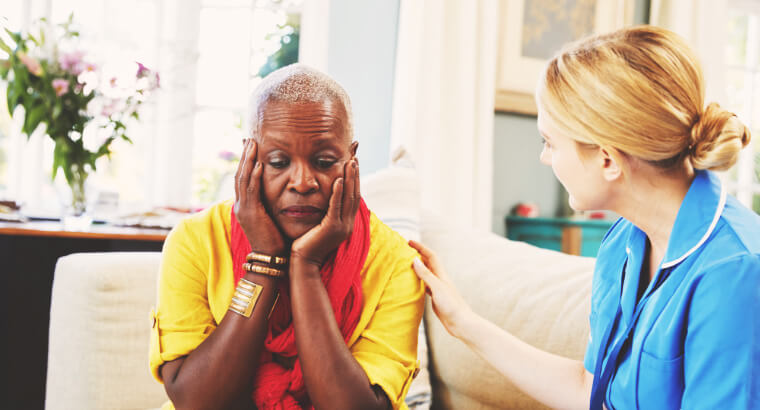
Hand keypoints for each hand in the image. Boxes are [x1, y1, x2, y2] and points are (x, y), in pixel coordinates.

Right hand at [233, 139, 285, 255]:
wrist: (270, 258)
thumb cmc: (275, 239)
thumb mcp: (271, 217)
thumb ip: (271, 204)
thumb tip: (282, 192)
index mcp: (246, 205)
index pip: (244, 178)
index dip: (246, 162)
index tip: (251, 146)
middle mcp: (241, 205)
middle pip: (240, 174)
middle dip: (245, 156)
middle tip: (248, 139)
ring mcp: (244, 209)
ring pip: (243, 179)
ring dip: (248, 160)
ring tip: (252, 145)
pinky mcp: (251, 214)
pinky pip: (251, 191)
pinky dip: (254, 176)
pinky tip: (258, 164)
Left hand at [291, 158, 359, 268]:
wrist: (303, 263)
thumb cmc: (307, 244)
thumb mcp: (320, 225)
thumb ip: (325, 213)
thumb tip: (324, 198)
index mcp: (346, 223)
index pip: (353, 197)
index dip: (355, 180)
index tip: (353, 164)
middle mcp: (347, 224)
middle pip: (355, 195)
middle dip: (355, 175)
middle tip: (355, 158)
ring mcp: (341, 227)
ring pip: (349, 198)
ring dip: (350, 179)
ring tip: (350, 163)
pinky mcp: (332, 228)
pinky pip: (336, 207)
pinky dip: (338, 193)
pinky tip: (338, 180)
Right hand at [409, 239, 473, 338]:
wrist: (460, 322)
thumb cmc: (451, 305)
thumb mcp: (437, 288)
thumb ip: (426, 274)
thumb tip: (414, 260)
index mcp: (441, 274)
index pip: (430, 255)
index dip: (420, 247)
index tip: (409, 241)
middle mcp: (439, 279)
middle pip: (427, 262)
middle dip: (417, 254)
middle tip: (404, 250)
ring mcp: (437, 288)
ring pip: (425, 273)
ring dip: (417, 267)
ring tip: (405, 263)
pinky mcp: (435, 297)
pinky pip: (424, 285)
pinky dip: (417, 280)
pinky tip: (411, 283)